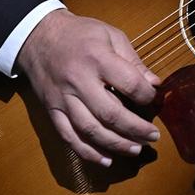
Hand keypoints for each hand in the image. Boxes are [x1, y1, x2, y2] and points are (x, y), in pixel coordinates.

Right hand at [16, 8, 162, 166]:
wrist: (39, 36)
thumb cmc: (81, 34)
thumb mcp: (111, 35)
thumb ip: (133, 61)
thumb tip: (155, 85)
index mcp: (97, 57)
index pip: (128, 83)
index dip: (146, 96)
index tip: (153, 99)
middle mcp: (79, 80)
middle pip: (109, 113)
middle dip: (135, 129)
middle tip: (153, 137)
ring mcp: (63, 98)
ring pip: (90, 130)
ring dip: (115, 144)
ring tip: (135, 149)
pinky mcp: (52, 111)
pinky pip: (69, 136)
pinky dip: (88, 152)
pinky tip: (106, 160)